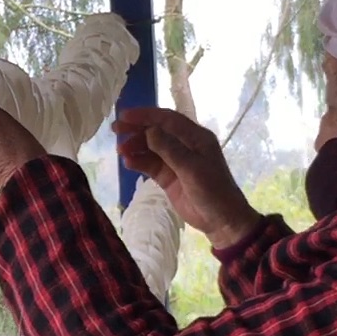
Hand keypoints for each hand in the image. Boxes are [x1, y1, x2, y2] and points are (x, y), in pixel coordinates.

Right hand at [114, 107, 260, 247]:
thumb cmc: (212, 190)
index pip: (168, 119)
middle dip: (136, 129)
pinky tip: (128, 163)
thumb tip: (149, 131)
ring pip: (150, 148)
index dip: (146, 115)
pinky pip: (150, 164)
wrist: (221, 220)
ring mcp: (175, 161)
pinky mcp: (168, 176)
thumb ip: (170, 149)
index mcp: (196, 137)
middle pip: (157, 131)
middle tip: (115, 130)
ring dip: (135, 147)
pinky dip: (138, 162)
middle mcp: (185, 145)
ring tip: (120, 152)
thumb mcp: (192, 168)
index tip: (124, 116)